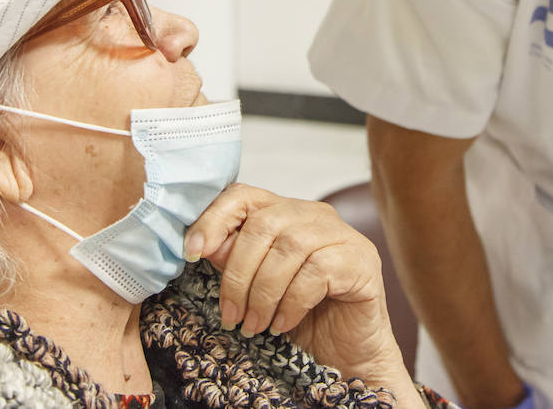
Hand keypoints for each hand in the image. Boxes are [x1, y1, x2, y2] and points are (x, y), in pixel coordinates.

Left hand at [185, 183, 417, 399]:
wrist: (347, 356)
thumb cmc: (301, 319)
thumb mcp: (256, 288)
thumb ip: (234, 260)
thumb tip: (202, 245)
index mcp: (286, 213)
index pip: (244, 195)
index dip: (213, 219)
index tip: (191, 253)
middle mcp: (315, 215)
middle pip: (263, 224)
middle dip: (238, 274)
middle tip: (231, 315)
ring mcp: (342, 236)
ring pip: (290, 248)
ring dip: (263, 293)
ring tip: (254, 325)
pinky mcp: (361, 261)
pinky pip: (317, 272)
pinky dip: (291, 302)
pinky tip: (282, 324)